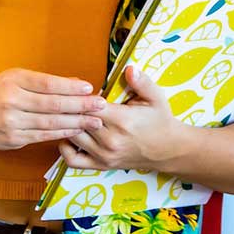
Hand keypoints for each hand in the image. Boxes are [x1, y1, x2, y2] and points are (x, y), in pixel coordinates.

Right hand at [0, 68, 104, 149]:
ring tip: (95, 121)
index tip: (90, 89)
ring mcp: (11, 122)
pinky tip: (77, 130)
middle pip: (52, 104)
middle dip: (80, 106)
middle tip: (100, 105)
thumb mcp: (17, 78)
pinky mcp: (13, 139)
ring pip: (50, 123)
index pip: (47, 84)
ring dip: (76, 122)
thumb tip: (77, 84)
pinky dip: (62, 133)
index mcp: (13, 81)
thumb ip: (44, 82)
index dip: (70, 87)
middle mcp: (11, 100)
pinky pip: (43, 136)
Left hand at [59, 66, 190, 172]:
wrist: (169, 150)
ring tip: (67, 113)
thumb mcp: (156, 98)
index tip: (78, 87)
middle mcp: (110, 140)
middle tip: (65, 97)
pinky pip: (73, 160)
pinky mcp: (101, 165)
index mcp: (122, 120)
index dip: (80, 95)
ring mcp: (104, 155)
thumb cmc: (160, 121)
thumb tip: (129, 68)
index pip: (89, 105)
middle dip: (70, 107)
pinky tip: (68, 135)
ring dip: (67, 124)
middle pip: (77, 120)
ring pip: (72, 137)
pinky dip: (65, 148)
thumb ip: (142, 82)